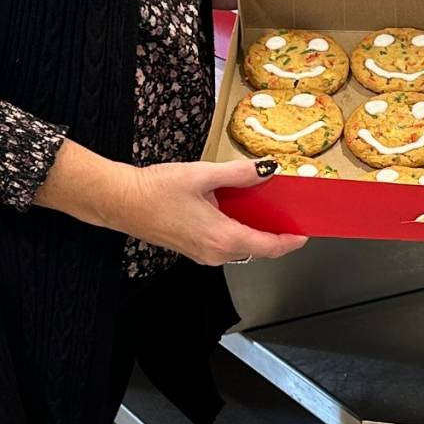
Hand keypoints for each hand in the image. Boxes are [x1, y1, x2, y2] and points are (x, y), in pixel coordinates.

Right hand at [40, 144, 303, 265]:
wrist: (119, 201)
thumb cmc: (156, 190)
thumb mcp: (203, 175)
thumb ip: (239, 174)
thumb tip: (267, 170)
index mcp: (223, 237)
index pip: (268, 246)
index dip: (290, 241)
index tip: (304, 232)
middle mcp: (215, 253)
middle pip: (256, 248)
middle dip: (274, 234)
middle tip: (287, 215)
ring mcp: (202, 254)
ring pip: (240, 247)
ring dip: (254, 232)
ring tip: (264, 208)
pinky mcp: (191, 249)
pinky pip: (223, 244)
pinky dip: (236, 230)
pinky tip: (235, 210)